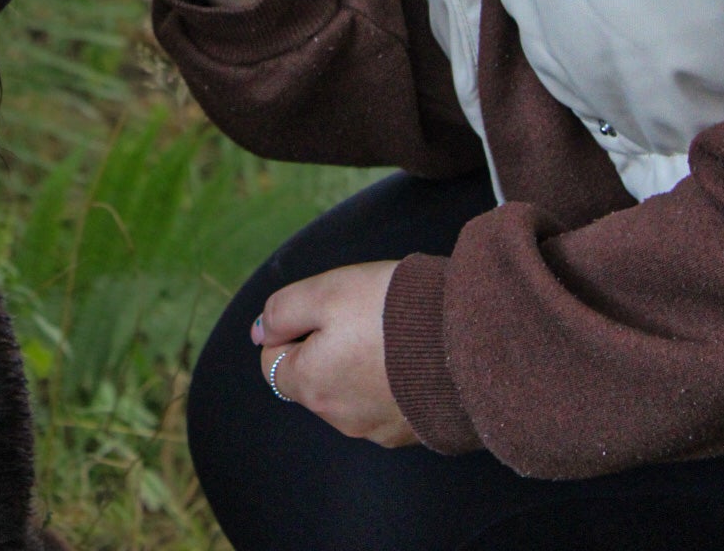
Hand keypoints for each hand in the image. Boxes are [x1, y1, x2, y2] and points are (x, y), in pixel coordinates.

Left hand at [253, 262, 419, 446]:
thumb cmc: (388, 310)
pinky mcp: (410, 433)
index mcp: (311, 385)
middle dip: (325, 347)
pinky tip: (410, 358)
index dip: (291, 329)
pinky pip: (384, 404)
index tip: (323, 309)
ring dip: (357, 366)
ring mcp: (377, 430)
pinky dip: (388, 383)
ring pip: (348, 392)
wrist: (464, 341)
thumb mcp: (324, 291)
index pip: (273, 362)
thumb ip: (281, 310)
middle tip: (358, 315)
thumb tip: (259, 333)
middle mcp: (338, 418)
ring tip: (389, 333)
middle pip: (312, 378)